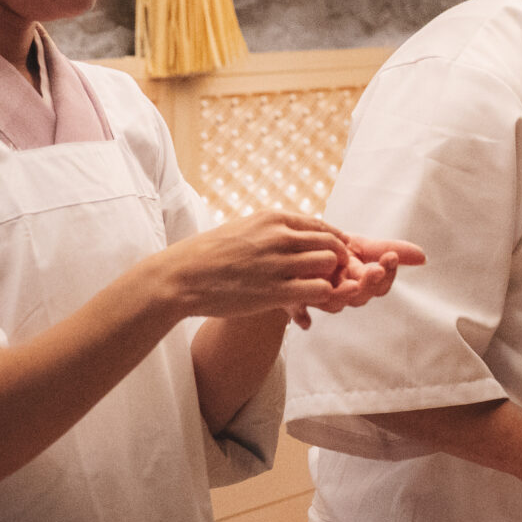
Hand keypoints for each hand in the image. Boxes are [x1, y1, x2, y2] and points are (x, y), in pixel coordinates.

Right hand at [152, 211, 348, 318]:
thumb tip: (298, 235)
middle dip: (339, 262)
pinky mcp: (274, 291)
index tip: (335, 256)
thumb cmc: (211, 255)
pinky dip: (321, 296)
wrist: (182, 277)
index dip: (334, 243)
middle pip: (332, 244)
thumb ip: (273, 230)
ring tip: (320, 290)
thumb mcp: (245, 228)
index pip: (322, 226)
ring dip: (331, 279)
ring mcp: (277, 263)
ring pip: (329, 264)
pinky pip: (318, 290)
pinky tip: (310, 302)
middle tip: (333, 278)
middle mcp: (279, 236)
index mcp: (273, 219)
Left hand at [287, 235, 426, 327]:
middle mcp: (342, 291)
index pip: (380, 285)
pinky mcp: (296, 296)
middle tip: (376, 269)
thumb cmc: (334, 247)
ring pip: (335, 304)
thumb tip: (423, 257)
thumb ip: (391, 250)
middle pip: (360, 296)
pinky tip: (306, 312)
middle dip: (369, 284)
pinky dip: (302, 310)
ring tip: (350, 282)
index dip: (387, 274)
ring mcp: (320, 295)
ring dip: (344, 295)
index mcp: (360, 280)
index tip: (390, 257)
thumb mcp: (364, 246)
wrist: (299, 245)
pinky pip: (300, 308)